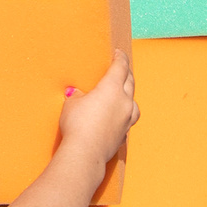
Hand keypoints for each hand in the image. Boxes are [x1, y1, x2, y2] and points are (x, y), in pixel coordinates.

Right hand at [58, 48, 137, 164]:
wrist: (86, 153)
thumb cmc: (77, 124)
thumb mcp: (72, 104)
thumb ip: (78, 96)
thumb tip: (78, 95)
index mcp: (112, 88)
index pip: (120, 67)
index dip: (120, 58)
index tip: (118, 53)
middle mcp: (124, 101)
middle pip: (130, 82)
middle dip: (126, 73)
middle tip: (122, 68)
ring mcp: (127, 119)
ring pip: (134, 101)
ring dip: (129, 94)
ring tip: (124, 94)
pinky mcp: (125, 134)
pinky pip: (128, 119)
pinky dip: (125, 114)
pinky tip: (118, 117)